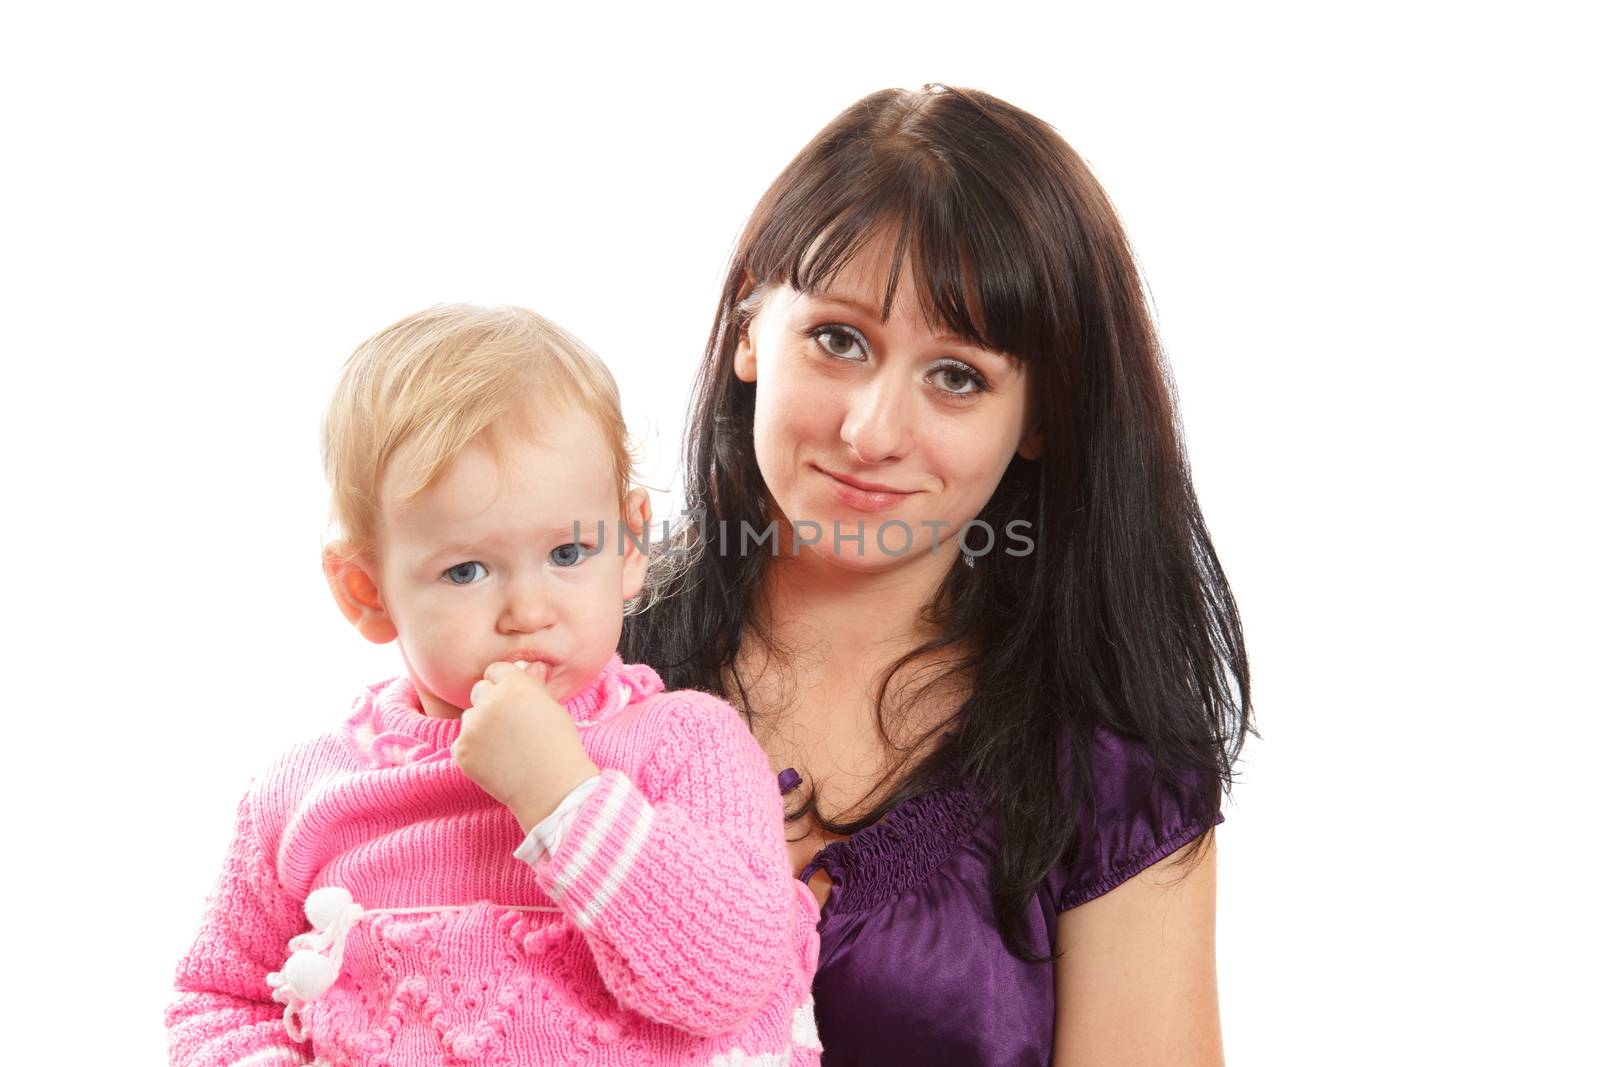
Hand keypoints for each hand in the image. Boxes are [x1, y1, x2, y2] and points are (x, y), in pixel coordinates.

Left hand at [452, 660, 600, 833]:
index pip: (496, 670)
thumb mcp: (552, 708)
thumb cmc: (559, 746)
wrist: (552, 788)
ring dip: (481, 726)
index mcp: (513, 686)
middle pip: (479, 690)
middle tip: (509, 725)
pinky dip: (475, 750)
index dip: (506, 684)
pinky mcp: (461, 751)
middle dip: (490, 702)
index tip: (515, 701)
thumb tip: (532, 666)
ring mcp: (472, 728)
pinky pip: (463, 742)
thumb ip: (534, 684)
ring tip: (505, 746)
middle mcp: (488, 702)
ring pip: (469, 717)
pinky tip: (496, 761)